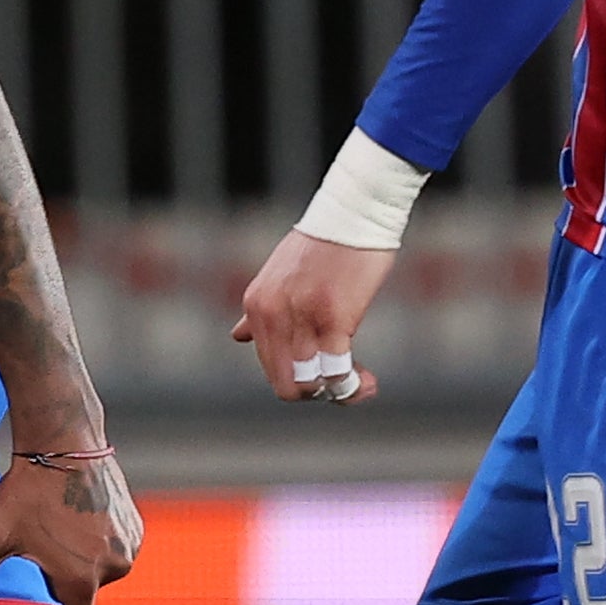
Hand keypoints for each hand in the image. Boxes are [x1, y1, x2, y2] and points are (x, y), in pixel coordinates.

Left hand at [0, 447, 140, 604]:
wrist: (65, 439)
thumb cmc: (25, 489)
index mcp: (78, 580)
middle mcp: (111, 570)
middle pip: (76, 592)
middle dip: (59, 573)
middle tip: (44, 534)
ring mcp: (129, 550)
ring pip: (94, 571)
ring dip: (78, 556)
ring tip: (63, 518)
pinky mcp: (136, 531)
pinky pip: (111, 550)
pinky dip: (95, 539)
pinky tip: (80, 511)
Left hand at [233, 230, 395, 402]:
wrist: (353, 211)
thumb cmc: (323, 243)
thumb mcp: (276, 275)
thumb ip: (259, 310)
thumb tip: (237, 336)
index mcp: (256, 305)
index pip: (270, 367)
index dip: (300, 380)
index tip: (326, 371)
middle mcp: (271, 314)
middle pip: (286, 385)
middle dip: (316, 393)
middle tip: (343, 381)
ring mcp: (300, 316)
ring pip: (310, 384)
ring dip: (338, 392)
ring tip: (361, 382)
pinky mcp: (333, 317)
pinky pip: (337, 371)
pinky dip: (353, 386)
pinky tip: (368, 381)